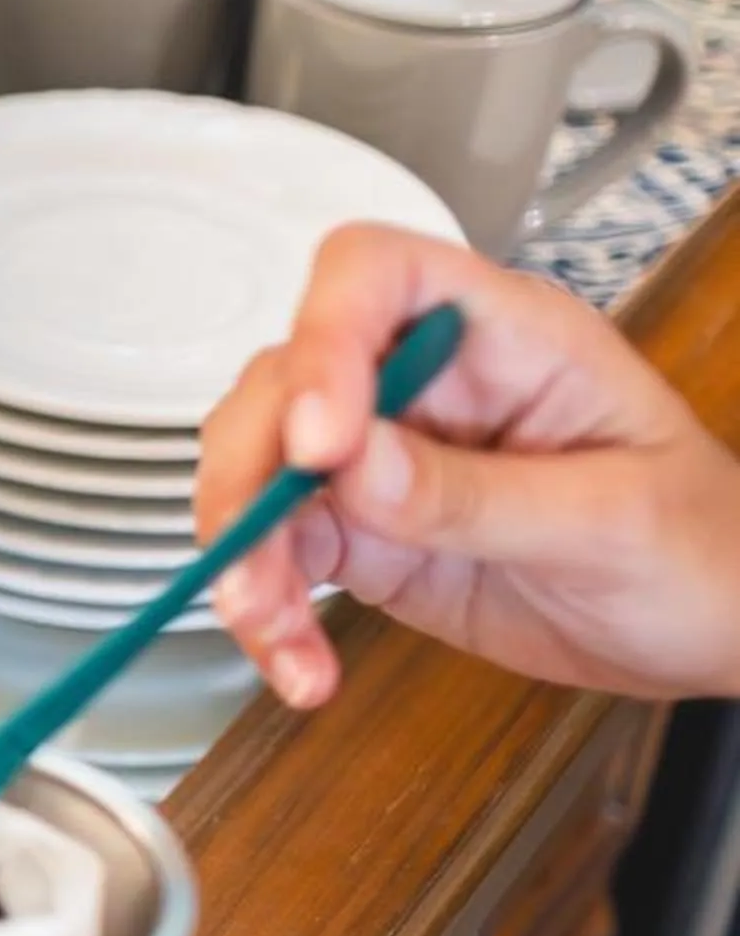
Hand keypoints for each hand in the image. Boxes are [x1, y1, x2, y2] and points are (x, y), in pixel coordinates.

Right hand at [202, 224, 739, 706]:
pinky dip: (265, 608)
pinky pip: (279, 554)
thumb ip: (477, 493)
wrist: (710, 627)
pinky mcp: (363, 534)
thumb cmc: (701, 545)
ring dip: (243, 550)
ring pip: (258, 468)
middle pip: (285, 379)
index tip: (322, 440)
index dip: (326, 338)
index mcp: (503, 336)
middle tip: (263, 552)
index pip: (378, 276)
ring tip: (270, 625)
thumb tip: (356, 466)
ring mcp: (384, 459)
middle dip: (253, 469)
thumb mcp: (609, 519)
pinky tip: (294, 659)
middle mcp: (424, 383)